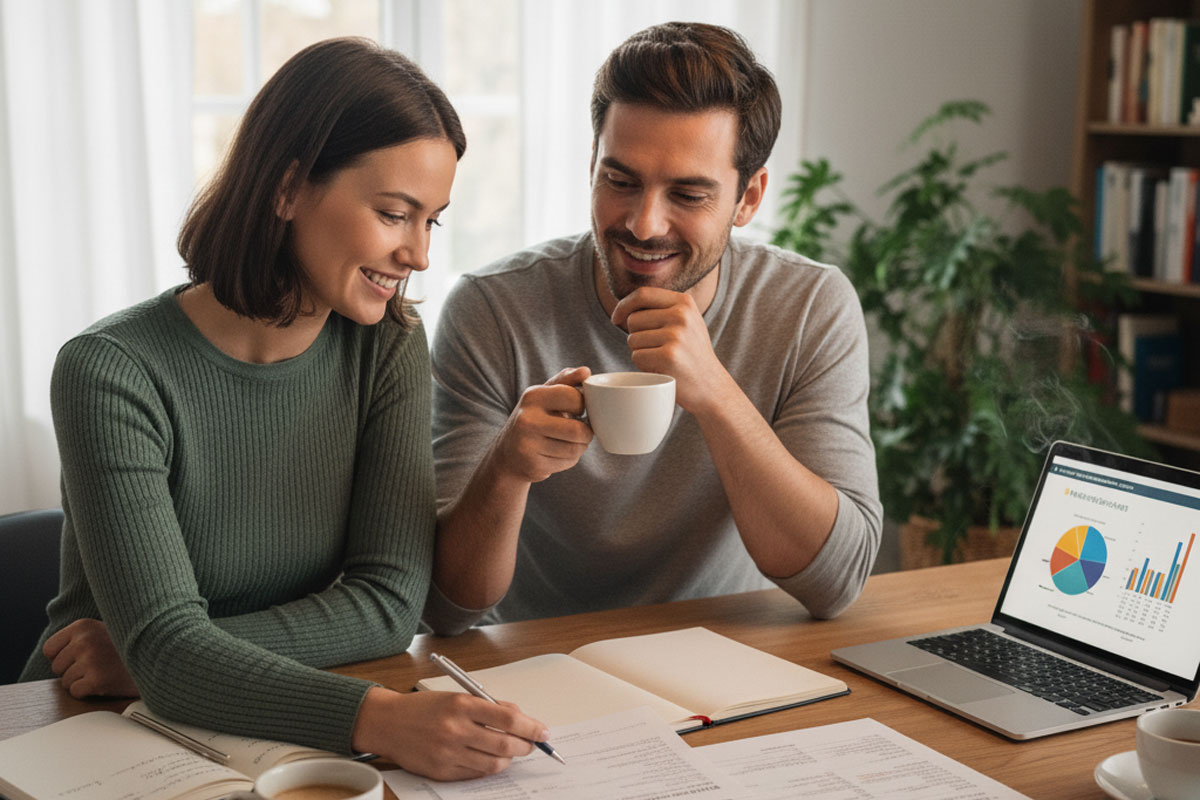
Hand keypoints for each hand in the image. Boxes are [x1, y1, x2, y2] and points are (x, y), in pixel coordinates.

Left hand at [43, 618, 139, 698]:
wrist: (159, 657)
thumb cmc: (130, 646)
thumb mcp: (104, 630)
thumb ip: (80, 637)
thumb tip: (52, 656)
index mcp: (83, 626)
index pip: (49, 649)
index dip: (62, 656)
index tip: (79, 658)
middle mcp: (84, 641)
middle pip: (56, 667)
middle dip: (72, 670)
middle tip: (96, 665)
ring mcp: (91, 660)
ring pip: (66, 681)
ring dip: (82, 681)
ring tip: (103, 672)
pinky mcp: (97, 680)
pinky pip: (76, 692)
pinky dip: (89, 692)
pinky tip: (105, 682)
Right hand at [352, 687, 548, 780]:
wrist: (388, 723)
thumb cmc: (424, 707)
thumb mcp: (457, 696)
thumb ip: (488, 706)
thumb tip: (520, 717)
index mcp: (462, 705)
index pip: (508, 717)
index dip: (531, 726)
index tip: (543, 731)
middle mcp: (456, 729)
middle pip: (505, 744)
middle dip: (526, 746)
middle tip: (532, 745)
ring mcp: (448, 753)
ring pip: (493, 763)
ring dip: (509, 759)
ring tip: (511, 752)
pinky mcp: (442, 772)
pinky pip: (476, 774)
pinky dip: (489, 768)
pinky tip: (490, 759)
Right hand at [493, 367, 592, 482]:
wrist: (508, 453)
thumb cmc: (534, 418)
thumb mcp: (544, 395)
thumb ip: (566, 381)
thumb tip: (586, 371)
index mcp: (533, 396)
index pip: (575, 398)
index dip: (583, 406)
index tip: (578, 409)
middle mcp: (527, 419)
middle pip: (578, 430)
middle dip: (587, 432)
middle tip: (581, 430)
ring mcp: (528, 445)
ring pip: (576, 449)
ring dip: (580, 446)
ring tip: (568, 441)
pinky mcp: (534, 466)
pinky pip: (568, 462)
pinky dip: (570, 459)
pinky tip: (557, 453)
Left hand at [611, 288, 733, 412]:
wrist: (711, 387)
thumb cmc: (691, 355)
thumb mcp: (686, 322)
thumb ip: (661, 309)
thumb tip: (623, 308)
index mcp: (684, 302)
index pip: (642, 294)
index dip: (623, 306)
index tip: (616, 318)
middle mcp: (681, 315)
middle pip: (633, 319)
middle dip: (636, 336)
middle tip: (658, 349)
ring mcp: (676, 335)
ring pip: (632, 339)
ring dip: (640, 352)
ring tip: (662, 360)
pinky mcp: (668, 356)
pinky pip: (637, 356)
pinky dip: (643, 366)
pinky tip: (661, 369)